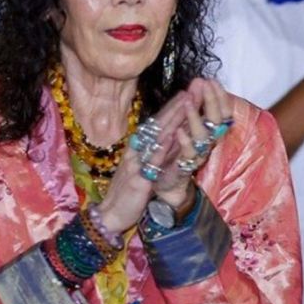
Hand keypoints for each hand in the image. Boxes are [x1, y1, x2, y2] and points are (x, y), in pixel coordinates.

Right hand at [96, 91, 191, 234]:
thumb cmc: (129, 189)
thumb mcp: (142, 165)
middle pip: (159, 124)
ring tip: (187, 104)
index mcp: (138, 146)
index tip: (186, 92)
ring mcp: (136, 162)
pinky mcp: (138, 179)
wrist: (111, 213)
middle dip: (177, 107)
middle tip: (192, 90)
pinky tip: (172, 137)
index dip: (172, 107)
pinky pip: (151, 162)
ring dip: (173, 119)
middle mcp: (137, 150)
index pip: (157, 123)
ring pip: (157, 137)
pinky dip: (161, 149)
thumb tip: (168, 134)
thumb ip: (153, 150)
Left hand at [153, 78, 232, 210]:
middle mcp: (207, 142)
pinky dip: (185, 142)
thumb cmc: (177, 151)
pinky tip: (179, 131)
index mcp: (208, 131)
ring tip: (189, 102)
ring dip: (196, 118)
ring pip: (204, 136)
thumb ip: (192, 105)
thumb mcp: (185, 125)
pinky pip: (188, 155)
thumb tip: (197, 82)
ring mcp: (197, 155)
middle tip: (205, 84)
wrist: (166, 183)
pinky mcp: (184, 168)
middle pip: (217, 120)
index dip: (219, 96)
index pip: (222, 111)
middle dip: (212, 101)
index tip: (212, 80)